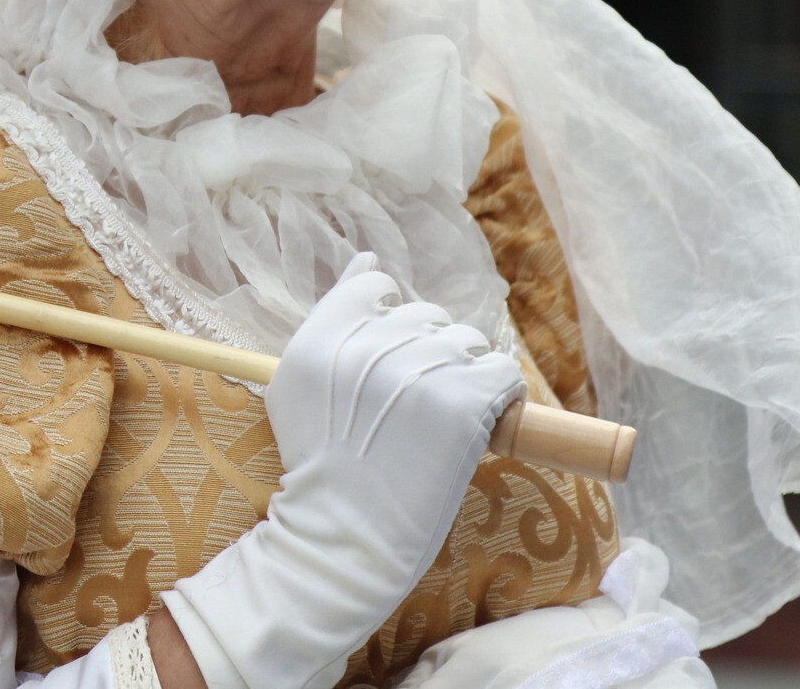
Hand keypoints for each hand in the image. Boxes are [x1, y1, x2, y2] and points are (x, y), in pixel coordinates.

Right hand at [163, 259, 526, 688]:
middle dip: (427, 351)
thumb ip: (331, 317)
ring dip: (463, 373)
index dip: (389, 320)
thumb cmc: (319, 467)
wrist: (342, 539)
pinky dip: (500, 395)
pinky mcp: (463, 402)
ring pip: (467, 340)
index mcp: (323, 334)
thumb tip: (367, 260)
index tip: (388, 361)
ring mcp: (419, 370)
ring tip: (443, 419)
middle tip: (414, 406)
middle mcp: (370, 343)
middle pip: (425, 315)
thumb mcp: (297, 384)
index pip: (375, 286)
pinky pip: (503, 372)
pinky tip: (480, 423)